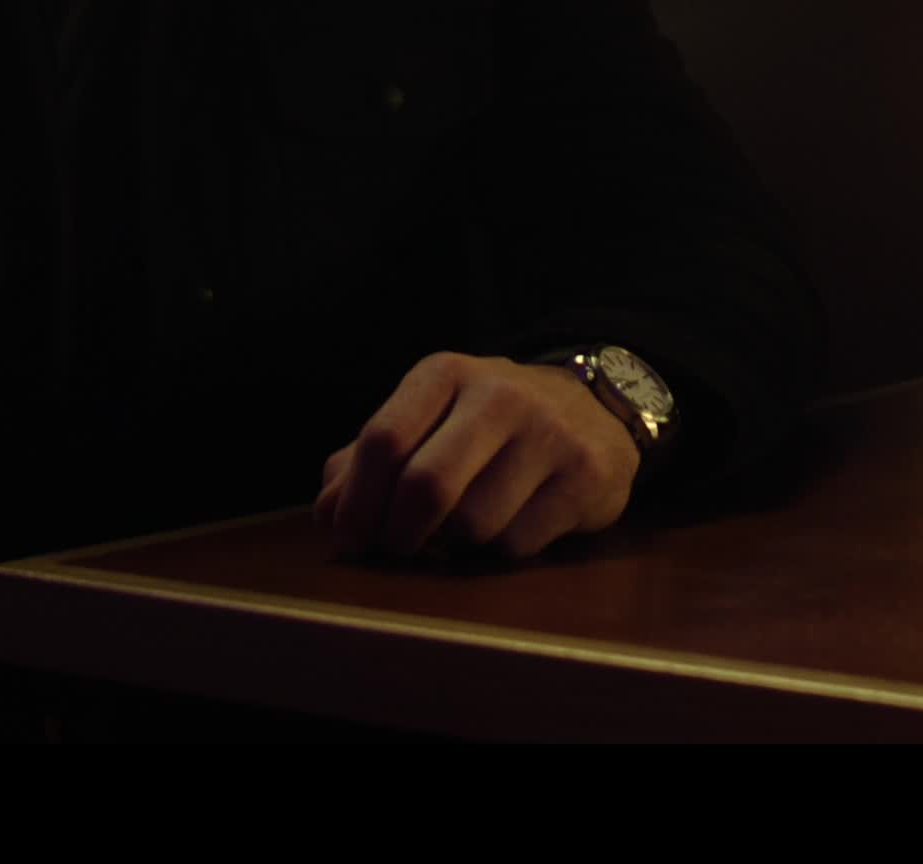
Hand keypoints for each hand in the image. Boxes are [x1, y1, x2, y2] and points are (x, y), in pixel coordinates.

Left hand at [316, 352, 638, 563]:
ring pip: (473, 524)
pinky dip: (501, 548)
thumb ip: (367, 461)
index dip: (357, 501)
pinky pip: (517, 544)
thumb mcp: (427, 419)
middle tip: (399, 545)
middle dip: (400, 531)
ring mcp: (549, 435)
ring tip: (467, 520)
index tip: (348, 537)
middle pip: (427, 485)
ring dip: (457, 541)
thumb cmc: (487, 423)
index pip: (383, 439)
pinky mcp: (586, 476)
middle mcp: (499, 395)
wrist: (594, 409)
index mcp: (445, 374)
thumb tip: (328, 513)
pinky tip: (513, 519)